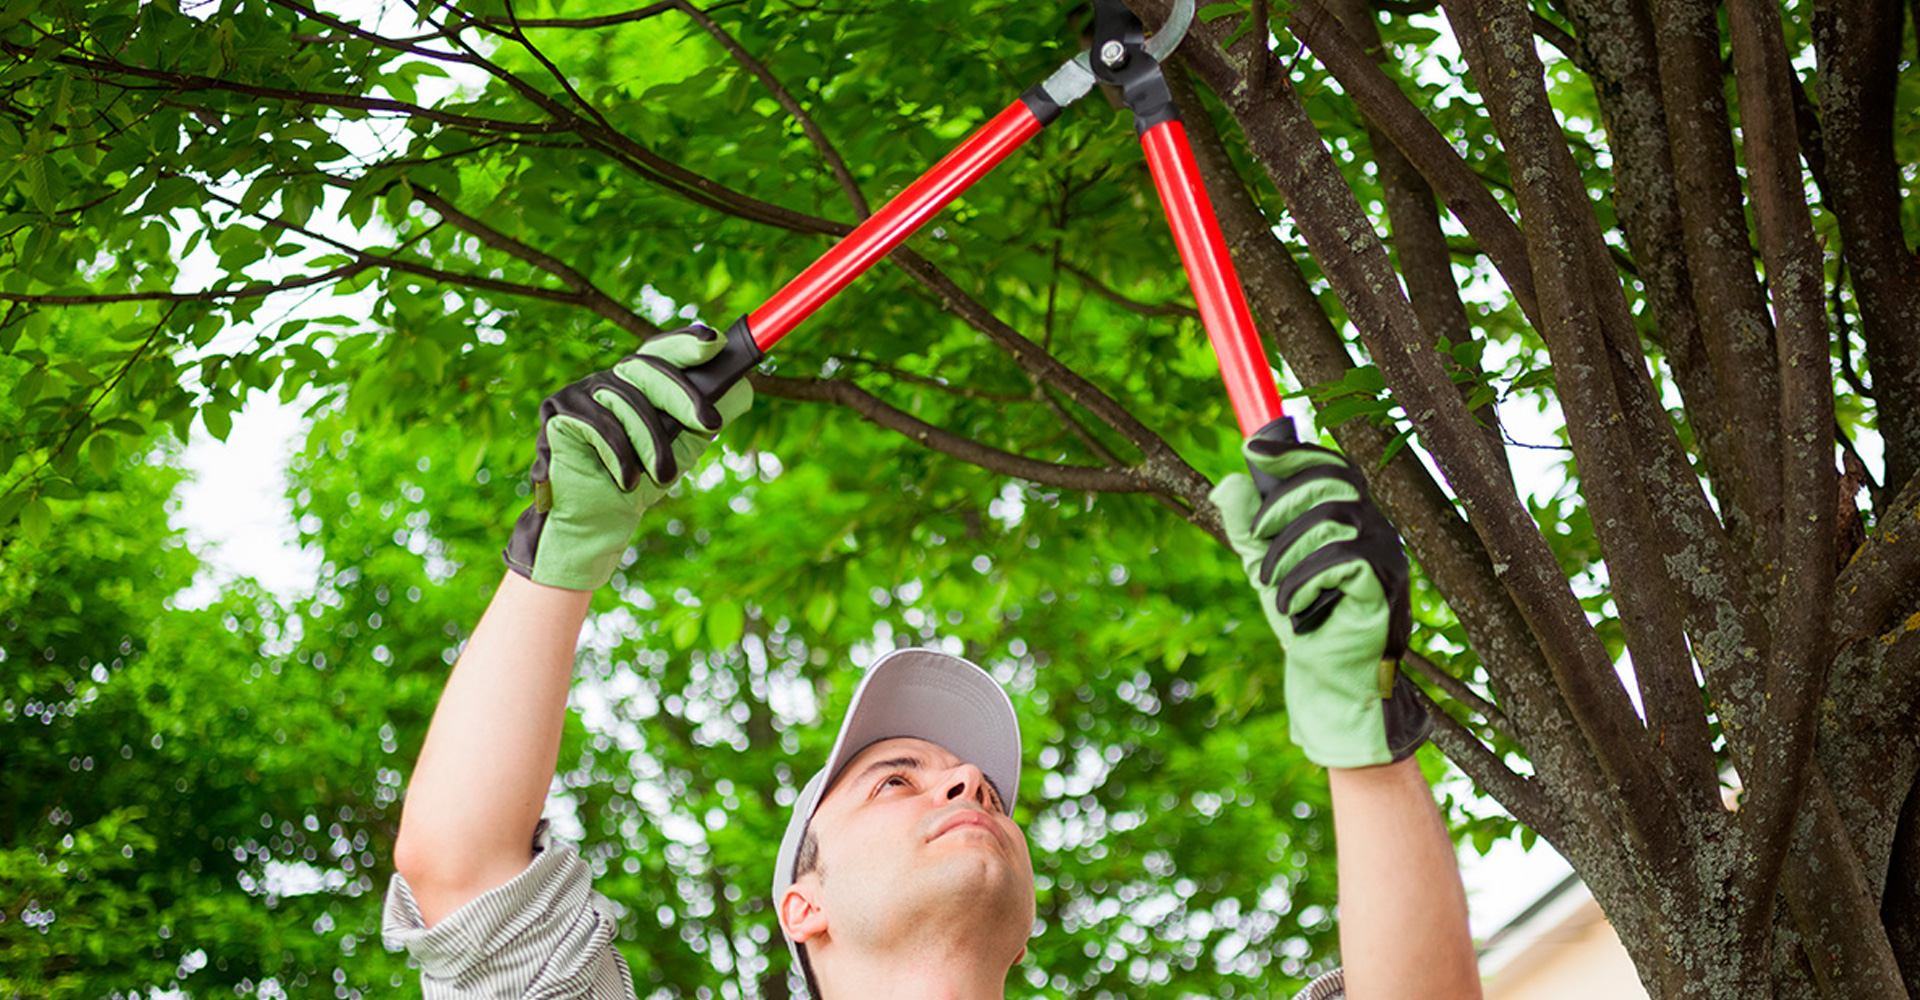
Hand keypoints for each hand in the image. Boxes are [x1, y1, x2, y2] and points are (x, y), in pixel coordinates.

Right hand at [503, 324, 753, 590]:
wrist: (595, 522)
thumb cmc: (638, 482)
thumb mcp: (680, 448)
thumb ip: (702, 419)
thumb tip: (743, 390)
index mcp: (639, 384)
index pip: (663, 351)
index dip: (686, 342)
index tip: (715, 341)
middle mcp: (609, 379)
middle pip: (648, 368)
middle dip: (683, 396)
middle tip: (710, 424)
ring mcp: (581, 391)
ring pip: (627, 400)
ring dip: (651, 443)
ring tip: (662, 477)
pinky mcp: (557, 410)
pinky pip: (598, 423)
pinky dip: (618, 455)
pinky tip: (625, 480)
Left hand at [1210, 426, 1428, 767]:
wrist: (1327, 679)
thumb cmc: (1302, 619)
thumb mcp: (1264, 566)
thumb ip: (1248, 526)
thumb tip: (1230, 481)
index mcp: (1350, 518)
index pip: (1332, 467)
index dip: (1295, 453)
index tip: (1254, 451)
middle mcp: (1375, 530)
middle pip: (1331, 483)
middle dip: (1282, 506)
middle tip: (1256, 539)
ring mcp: (1386, 557)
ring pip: (1333, 520)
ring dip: (1288, 552)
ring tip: (1272, 587)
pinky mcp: (1385, 588)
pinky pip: (1344, 560)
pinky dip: (1306, 580)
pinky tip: (1294, 606)